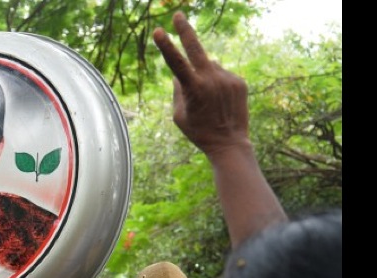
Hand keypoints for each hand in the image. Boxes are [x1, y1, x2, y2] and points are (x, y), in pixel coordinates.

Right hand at [153, 12, 249, 157]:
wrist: (230, 143)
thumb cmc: (199, 131)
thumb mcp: (179, 115)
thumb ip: (178, 91)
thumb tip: (179, 74)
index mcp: (193, 89)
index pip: (176, 63)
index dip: (166, 46)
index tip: (158, 31)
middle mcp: (211, 80)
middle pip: (196, 49)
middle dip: (185, 30)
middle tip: (179, 14)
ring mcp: (227, 78)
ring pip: (210, 67)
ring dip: (205, 75)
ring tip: (209, 99)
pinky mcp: (239, 81)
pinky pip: (223, 75)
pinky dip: (218, 82)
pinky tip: (221, 100)